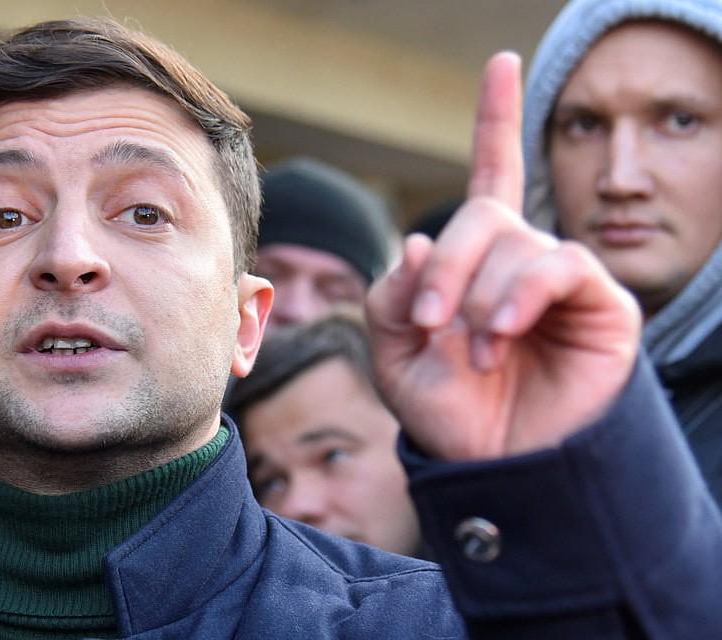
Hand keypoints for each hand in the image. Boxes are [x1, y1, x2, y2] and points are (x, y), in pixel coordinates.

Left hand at [365, 52, 641, 460]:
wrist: (494, 466)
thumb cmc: (446, 410)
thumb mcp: (395, 352)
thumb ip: (393, 296)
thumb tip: (419, 243)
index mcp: (472, 260)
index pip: (489, 175)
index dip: (494, 121)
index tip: (501, 64)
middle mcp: (517, 258)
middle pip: (479, 213)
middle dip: (446, 266)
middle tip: (432, 321)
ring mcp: (558, 277)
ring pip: (514, 242)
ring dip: (479, 296)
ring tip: (474, 350)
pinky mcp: (596, 301)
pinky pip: (557, 265)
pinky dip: (518, 296)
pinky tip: (500, 335)